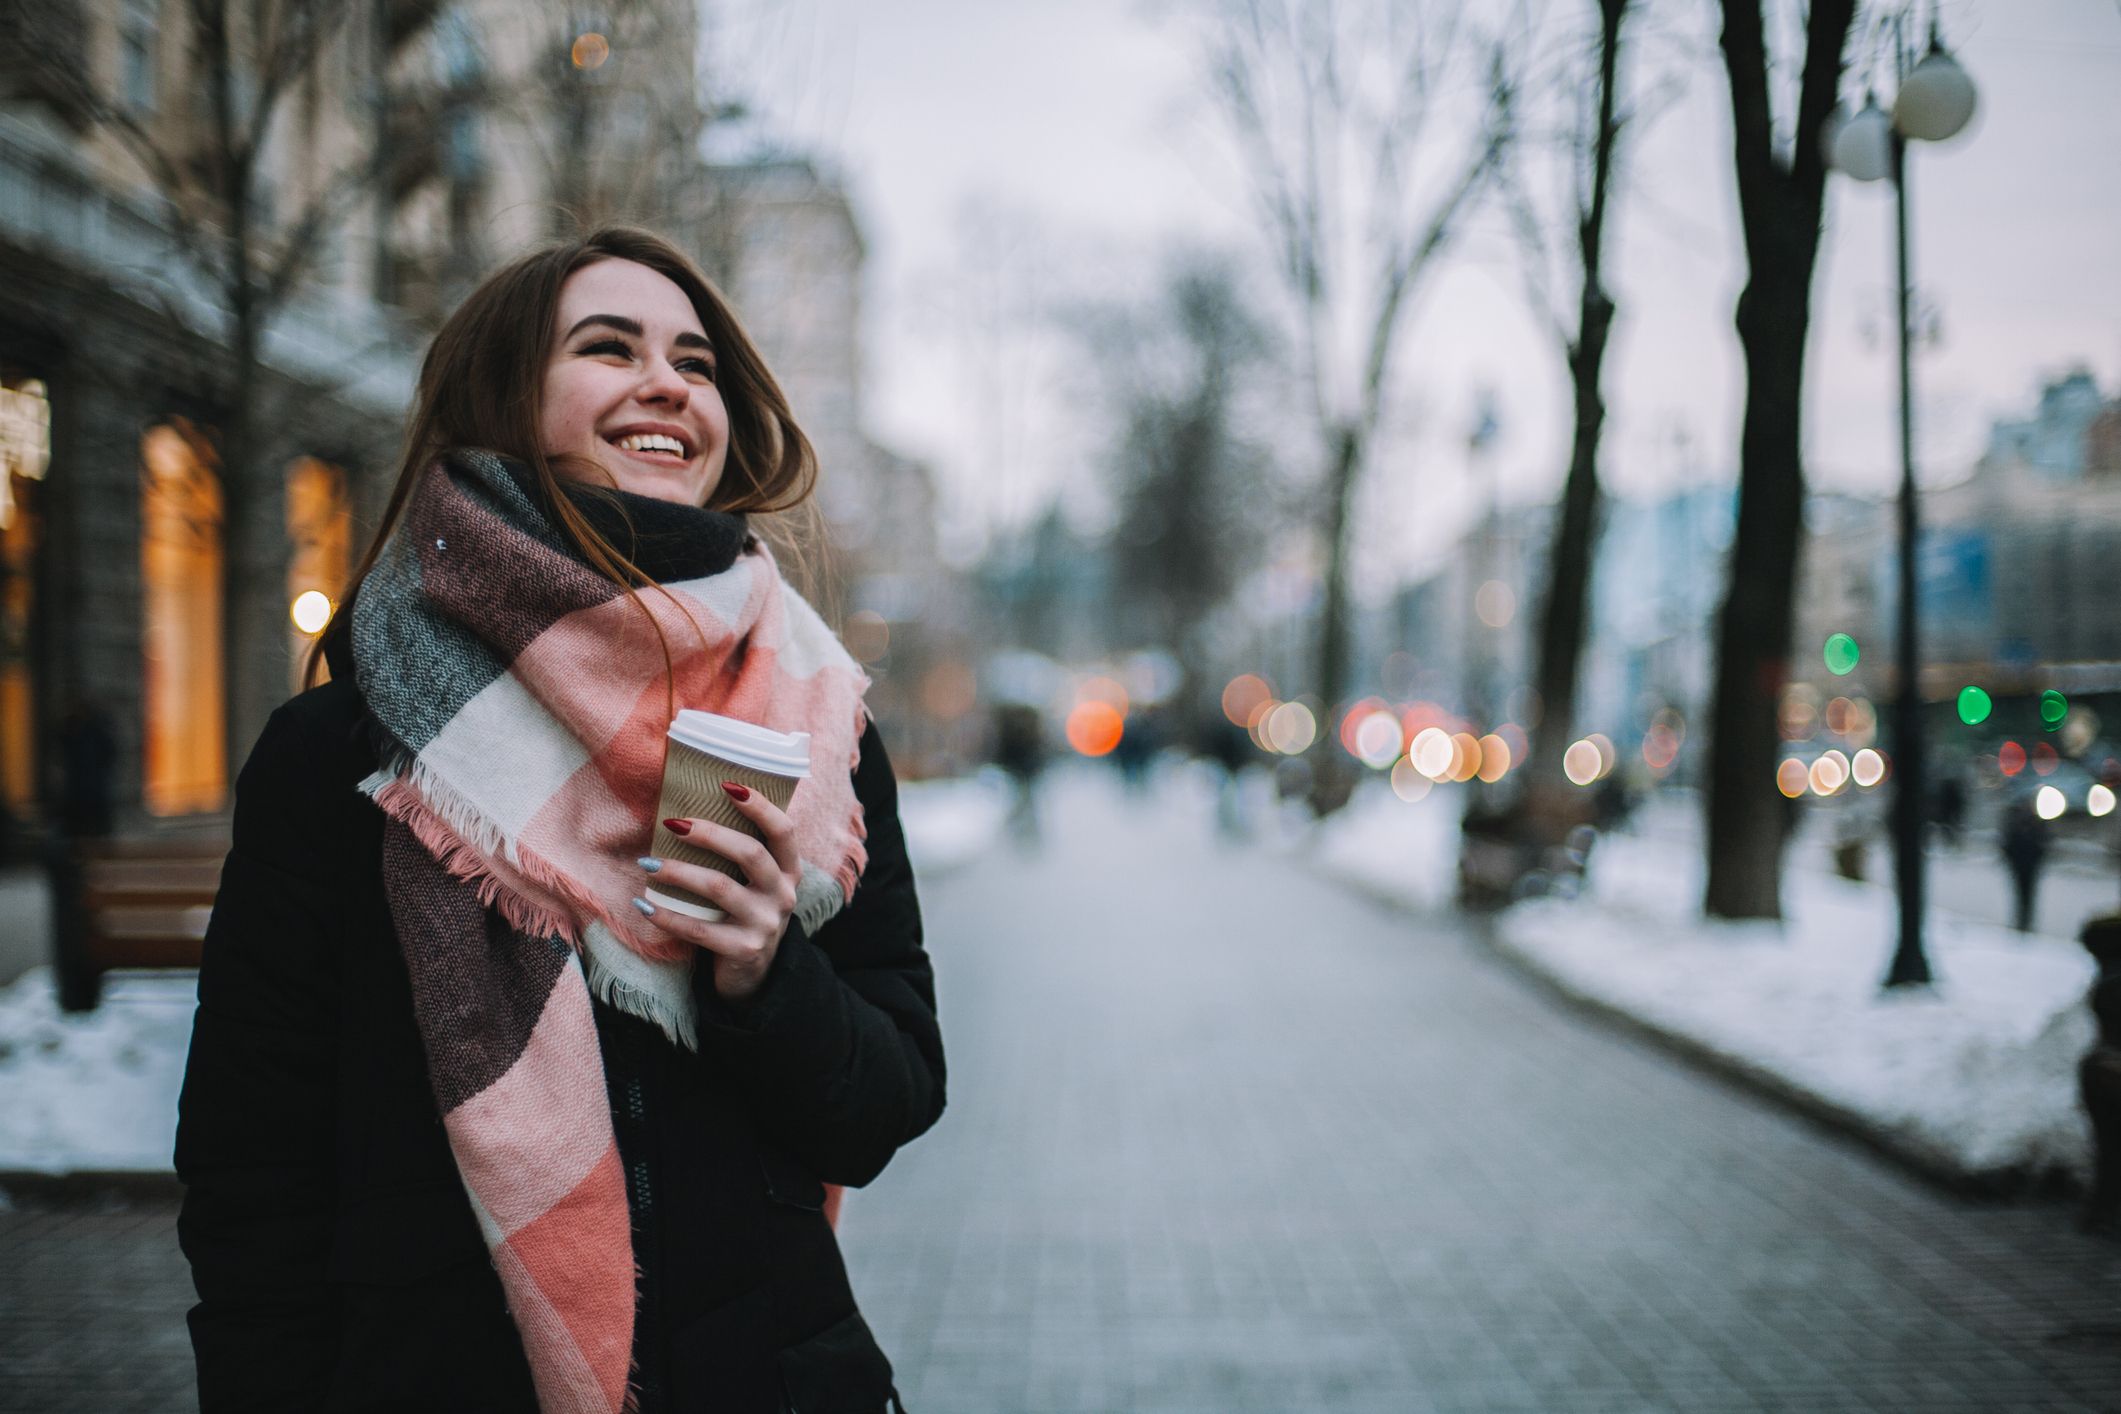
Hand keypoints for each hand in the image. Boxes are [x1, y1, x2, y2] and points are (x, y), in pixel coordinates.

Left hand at [634, 783, 799, 1002]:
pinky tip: (644, 904)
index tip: (727, 785)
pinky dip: (667, 915)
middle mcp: (783, 895)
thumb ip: (741, 855)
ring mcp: (765, 924)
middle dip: (710, 833)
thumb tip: (689, 813)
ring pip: (720, 887)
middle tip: (673, 824)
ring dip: (679, 871)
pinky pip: (699, 929)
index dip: (759, 806)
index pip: (783, 831)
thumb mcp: (757, 884)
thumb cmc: (745, 913)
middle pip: (750, 853)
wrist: (754, 974)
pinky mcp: (743, 950)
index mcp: (789, 871)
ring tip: (648, 863)